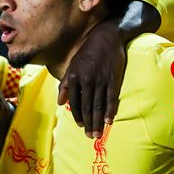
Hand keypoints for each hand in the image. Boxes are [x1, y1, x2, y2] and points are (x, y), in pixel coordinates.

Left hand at [58, 20, 125, 137]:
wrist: (107, 37)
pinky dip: (110, 110)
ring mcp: (101, 80)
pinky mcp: (113, 78)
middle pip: (87, 106)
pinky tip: (109, 120)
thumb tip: (60, 103)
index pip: (75, 101)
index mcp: (74, 76)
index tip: (80, 125)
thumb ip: (65, 84)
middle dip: (88, 122)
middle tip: (90, 136)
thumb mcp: (72, 65)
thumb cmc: (88, 51)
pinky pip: (111, 98)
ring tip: (98, 133)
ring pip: (98, 104)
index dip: (77, 114)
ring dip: (98, 120)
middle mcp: (87, 80)